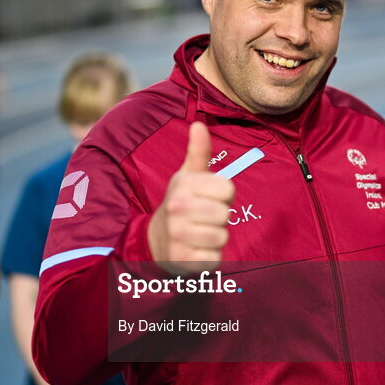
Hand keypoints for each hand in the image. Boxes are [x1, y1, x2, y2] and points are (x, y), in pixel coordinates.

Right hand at [148, 122, 233, 273]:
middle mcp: (178, 208)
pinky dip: (210, 257)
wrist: (156, 240)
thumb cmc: (181, 204)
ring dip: (216, 238)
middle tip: (205, 218)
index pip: (228, 189)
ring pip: (222, 237)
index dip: (224, 195)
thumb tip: (199, 124)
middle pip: (225, 214)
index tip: (211, 197)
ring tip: (201, 233)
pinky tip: (197, 250)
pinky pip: (214, 258)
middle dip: (220, 218)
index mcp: (183, 185)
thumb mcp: (187, 177)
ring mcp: (178, 235)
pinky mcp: (182, 259)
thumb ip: (199, 152)